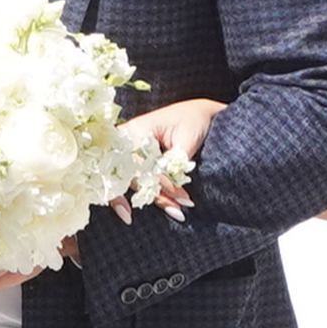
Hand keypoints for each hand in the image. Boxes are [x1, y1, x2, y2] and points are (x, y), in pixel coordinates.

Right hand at [117, 97, 223, 215]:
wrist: (199, 114)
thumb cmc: (193, 120)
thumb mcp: (186, 140)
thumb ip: (174, 163)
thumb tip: (170, 188)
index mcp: (135, 131)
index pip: (138, 164)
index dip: (157, 182)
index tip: (178, 194)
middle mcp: (127, 143)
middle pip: (131, 177)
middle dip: (155, 196)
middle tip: (176, 212)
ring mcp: (131, 154)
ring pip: (135, 184)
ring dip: (157, 199)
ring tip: (178, 212)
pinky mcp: (139, 163)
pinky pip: (139, 183)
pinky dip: (152, 196)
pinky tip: (162, 209)